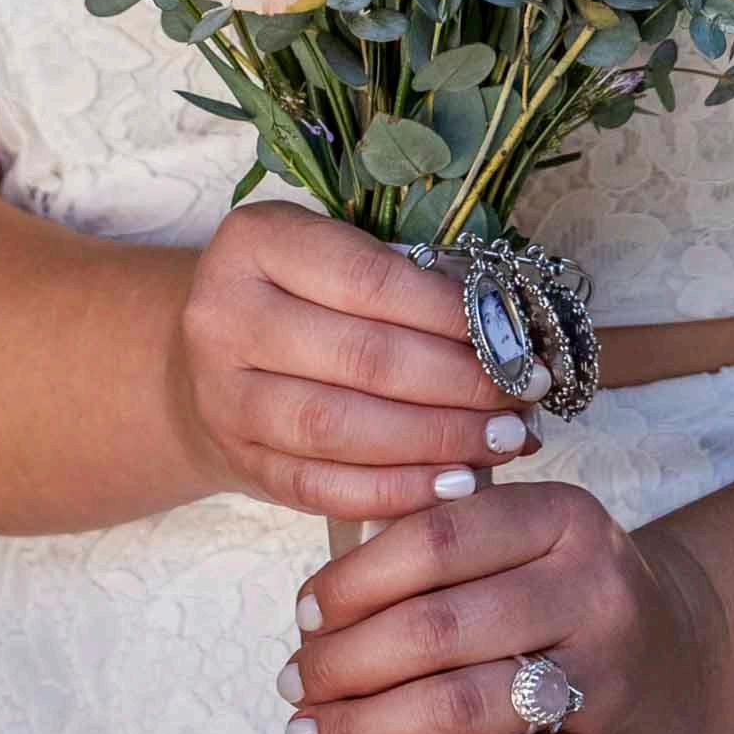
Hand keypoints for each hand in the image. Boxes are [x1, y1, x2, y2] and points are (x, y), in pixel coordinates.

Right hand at [173, 202, 544, 520]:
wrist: (210, 356)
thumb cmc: (298, 293)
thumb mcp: (331, 253)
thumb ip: (404, 276)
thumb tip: (507, 326)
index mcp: (253, 242)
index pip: (368, 278)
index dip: (450, 312)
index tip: (515, 337)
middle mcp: (223, 316)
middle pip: (362, 357)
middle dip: (459, 382)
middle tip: (523, 394)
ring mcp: (223, 396)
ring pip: (341, 429)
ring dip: (437, 440)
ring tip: (503, 439)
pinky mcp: (240, 461)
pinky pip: (325, 487)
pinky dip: (398, 491)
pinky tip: (456, 484)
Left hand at [274, 482, 729, 733]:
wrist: (680, 657)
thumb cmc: (567, 590)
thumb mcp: (526, 537)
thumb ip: (442, 544)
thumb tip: (322, 599)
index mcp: (563, 515)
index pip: (436, 537)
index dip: (356, 579)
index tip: (306, 612)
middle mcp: (591, 589)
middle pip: (439, 627)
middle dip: (347, 662)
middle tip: (297, 681)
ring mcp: (604, 677)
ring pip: (462, 705)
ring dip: (369, 726)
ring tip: (314, 733)